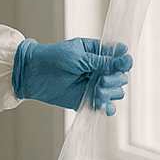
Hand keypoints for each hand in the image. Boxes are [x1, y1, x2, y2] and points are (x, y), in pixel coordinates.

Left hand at [11, 38, 131, 114]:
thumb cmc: (51, 59)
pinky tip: (102, 106)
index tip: (121, 65)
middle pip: (121, 76)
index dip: (124, 62)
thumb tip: (128, 59)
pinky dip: (107, 107)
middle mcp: (98, 69)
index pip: (120, 57)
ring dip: (111, 93)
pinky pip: (105, 105)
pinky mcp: (87, 98)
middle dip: (116, 79)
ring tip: (97, 92)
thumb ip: (102, 62)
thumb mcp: (78, 57)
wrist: (31, 74)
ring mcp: (93, 84)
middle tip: (102, 81)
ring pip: (116, 91)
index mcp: (96, 52)